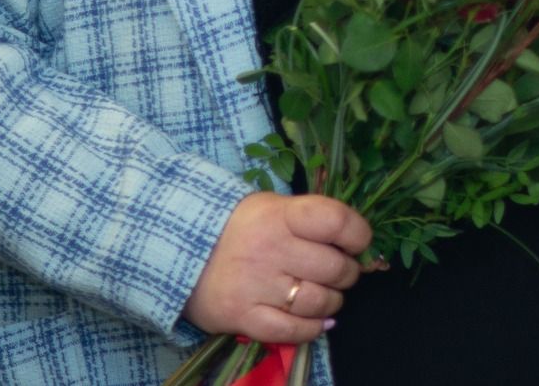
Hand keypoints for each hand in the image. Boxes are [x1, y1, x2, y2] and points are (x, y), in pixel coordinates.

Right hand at [184, 192, 370, 342]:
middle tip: (336, 272)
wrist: (180, 249)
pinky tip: (314, 322)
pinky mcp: (243, 317)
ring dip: (330, 303)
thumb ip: (310, 220)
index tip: (356, 242)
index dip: (358, 234)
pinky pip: (292, 331)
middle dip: (346, 273)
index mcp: (279, 215)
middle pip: (334, 269)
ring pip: (318, 303)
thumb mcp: (270, 207)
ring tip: (321, 295)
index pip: (335, 221)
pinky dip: (311, 329)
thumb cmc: (236, 226)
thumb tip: (358, 244)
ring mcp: (256, 285)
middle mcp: (270, 249)